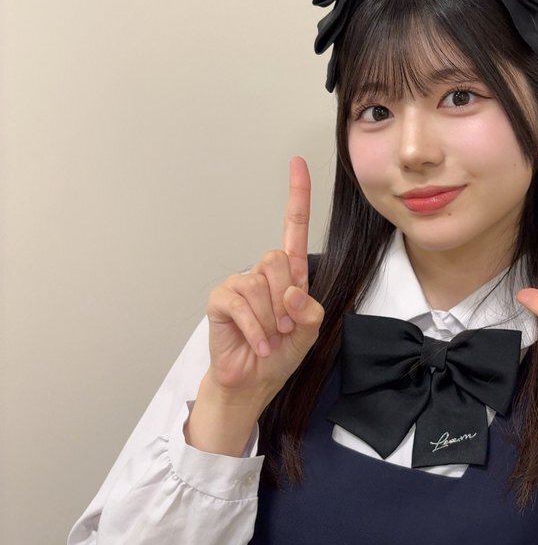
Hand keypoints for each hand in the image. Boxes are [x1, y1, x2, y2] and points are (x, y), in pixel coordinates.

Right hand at [204, 156, 324, 406]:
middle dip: (285, 299)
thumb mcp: (309, 331)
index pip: (293, 228)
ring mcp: (240, 284)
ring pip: (260, 284)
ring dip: (270, 318)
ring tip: (268, 335)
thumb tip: (289, 291)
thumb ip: (309, 309)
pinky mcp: (221, 300)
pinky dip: (254, 329)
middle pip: (277, 260)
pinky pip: (240, 304)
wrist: (255, 381)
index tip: (297, 164)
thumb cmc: (280, 353)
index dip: (297, 196)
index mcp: (290, 275)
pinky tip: (257, 343)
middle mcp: (264, 274)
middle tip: (283, 326)